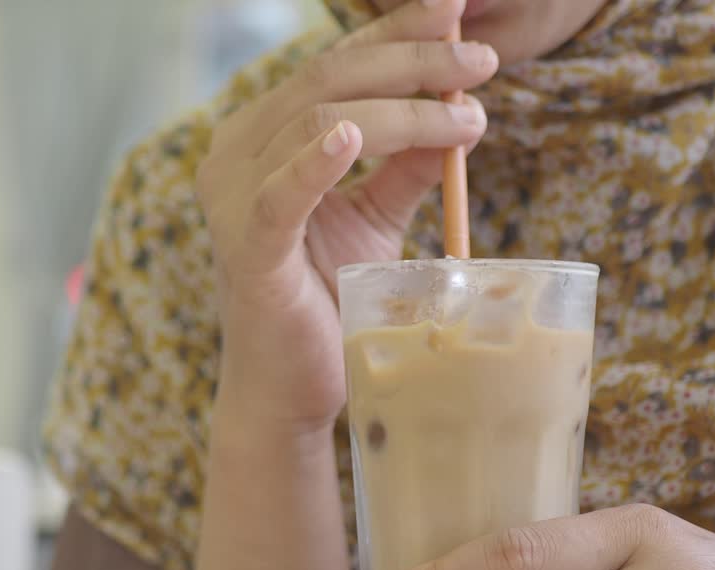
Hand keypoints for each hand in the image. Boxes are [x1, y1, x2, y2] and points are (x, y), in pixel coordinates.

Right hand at [198, 0, 496, 433]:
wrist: (294, 387)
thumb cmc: (328, 298)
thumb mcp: (376, 217)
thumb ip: (406, 164)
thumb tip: (461, 109)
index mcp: (262, 136)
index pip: (332, 65)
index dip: (394, 32)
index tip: (454, 6)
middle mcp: (234, 153)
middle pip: (327, 79)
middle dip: (411, 61)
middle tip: (482, 61)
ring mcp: (233, 200)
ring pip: (315, 120)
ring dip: (400, 110)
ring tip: (464, 112)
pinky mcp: (246, 249)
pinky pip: (282, 195)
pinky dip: (316, 162)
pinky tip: (350, 137)